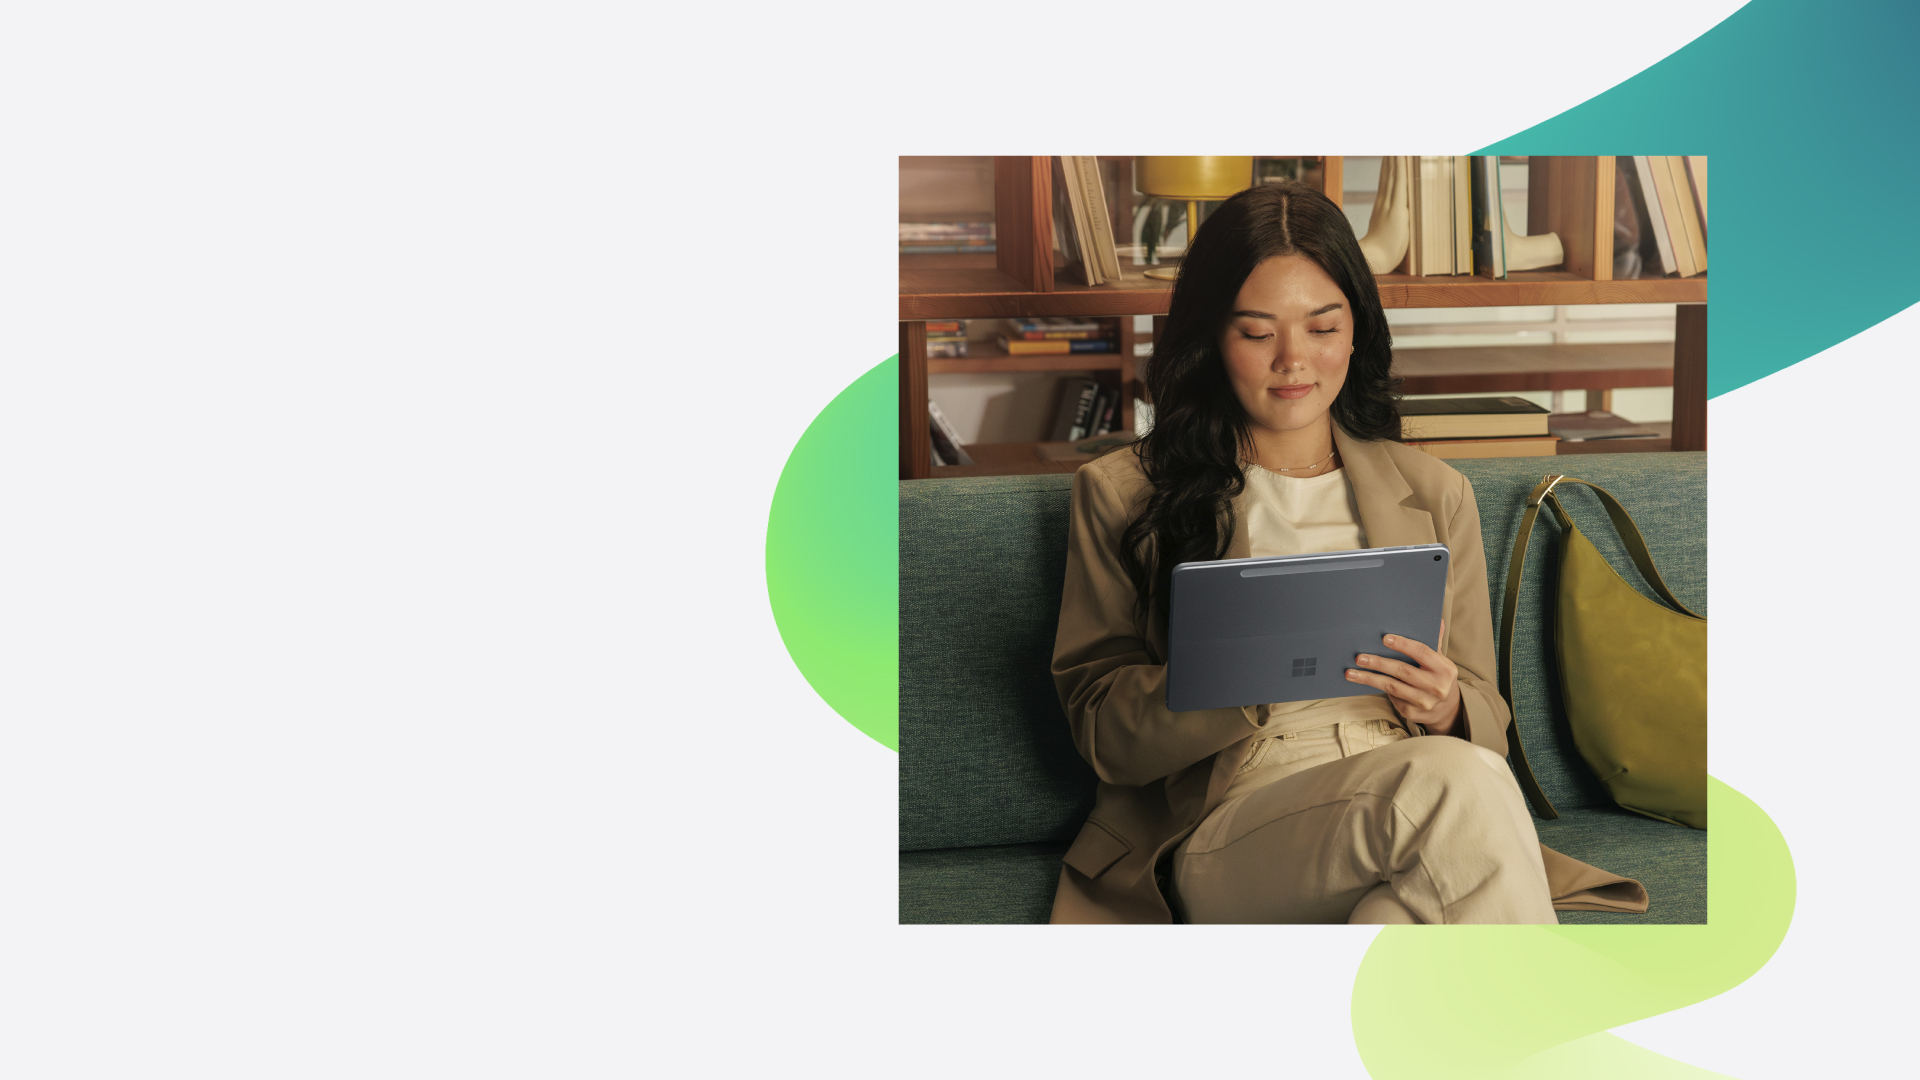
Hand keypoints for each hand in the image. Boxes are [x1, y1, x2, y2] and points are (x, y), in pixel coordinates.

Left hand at [1346, 620, 1462, 735]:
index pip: (1422, 653)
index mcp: (1444, 669)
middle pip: (1403, 671)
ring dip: (1369, 678)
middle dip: (1379, 663)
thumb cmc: (1437, 676)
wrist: (1446, 708)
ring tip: (1351, 673)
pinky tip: (1363, 681)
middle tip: (1360, 657)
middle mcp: (1436, 687)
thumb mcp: (1440, 660)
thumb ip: (1434, 642)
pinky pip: (1391, 697)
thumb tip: (1436, 619)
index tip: (1385, 638)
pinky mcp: (1411, 712)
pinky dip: (1376, 688)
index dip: (1403, 645)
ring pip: (1392, 687)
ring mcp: (1424, 702)